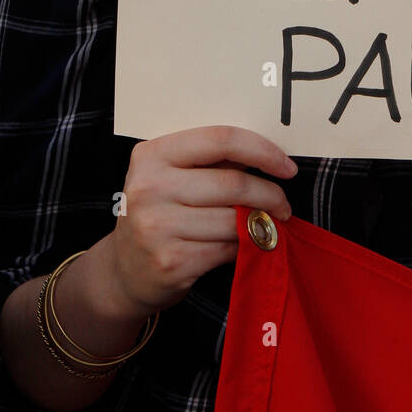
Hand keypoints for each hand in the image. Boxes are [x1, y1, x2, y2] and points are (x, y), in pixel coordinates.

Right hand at [110, 126, 296, 317]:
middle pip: (233, 183)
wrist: (125, 271)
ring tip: (266, 225)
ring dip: (261, 224)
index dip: (262, 151)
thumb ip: (212, 162)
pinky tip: (245, 244)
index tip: (286, 167)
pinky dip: (246, 246)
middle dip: (270, 195)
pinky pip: (227, 249)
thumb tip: (271, 156)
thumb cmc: (160, 214)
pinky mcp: (171, 261)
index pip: (221, 139)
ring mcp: (157, 227)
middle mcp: (149, 188)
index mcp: (152, 154)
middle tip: (284, 205)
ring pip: (234, 220)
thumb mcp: (171, 176)